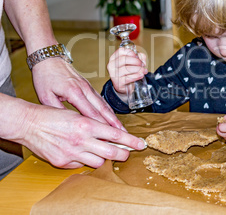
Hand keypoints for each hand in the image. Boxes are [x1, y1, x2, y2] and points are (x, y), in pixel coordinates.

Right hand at [7, 100, 145, 168]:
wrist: (29, 124)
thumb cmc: (53, 116)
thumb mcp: (78, 115)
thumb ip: (94, 125)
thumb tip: (111, 133)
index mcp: (86, 125)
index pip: (116, 135)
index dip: (131, 141)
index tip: (141, 144)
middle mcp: (81, 140)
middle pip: (111, 153)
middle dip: (123, 154)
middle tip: (128, 153)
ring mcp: (72, 153)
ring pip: (98, 162)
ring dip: (103, 158)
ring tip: (102, 151)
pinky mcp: (62, 162)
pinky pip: (81, 165)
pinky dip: (85, 160)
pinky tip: (82, 153)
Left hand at [32, 58, 123, 129]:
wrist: (49, 59)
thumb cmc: (45, 76)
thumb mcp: (45, 96)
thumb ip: (57, 111)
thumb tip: (67, 125)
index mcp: (74, 91)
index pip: (90, 112)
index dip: (100, 125)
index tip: (107, 136)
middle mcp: (85, 89)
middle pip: (103, 109)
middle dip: (114, 123)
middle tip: (123, 134)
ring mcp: (88, 87)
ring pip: (105, 105)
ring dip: (114, 117)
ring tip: (121, 129)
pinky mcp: (89, 87)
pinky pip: (101, 100)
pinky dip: (108, 111)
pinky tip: (113, 118)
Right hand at [107, 48, 147, 93]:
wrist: (125, 86)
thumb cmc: (128, 72)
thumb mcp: (133, 63)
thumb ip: (139, 58)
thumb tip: (142, 60)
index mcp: (114, 58)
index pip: (120, 51)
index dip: (130, 52)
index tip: (137, 56)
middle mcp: (112, 65)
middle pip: (123, 59)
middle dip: (135, 61)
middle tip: (142, 64)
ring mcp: (114, 74)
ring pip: (126, 69)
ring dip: (138, 69)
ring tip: (143, 70)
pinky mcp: (118, 82)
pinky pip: (128, 78)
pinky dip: (137, 76)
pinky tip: (141, 75)